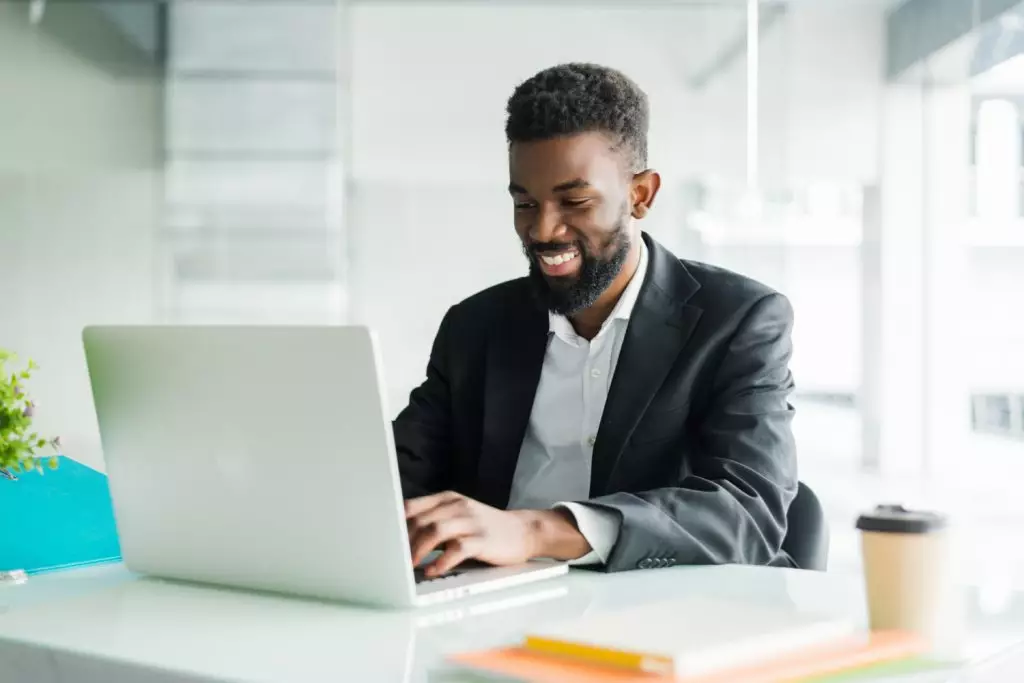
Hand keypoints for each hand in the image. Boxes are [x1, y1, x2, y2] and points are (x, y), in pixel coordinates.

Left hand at [405, 491, 590, 576]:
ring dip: (418, 549)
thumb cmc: (485, 527)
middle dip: (402, 540)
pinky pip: (457, 548)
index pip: (412, 506)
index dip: (394, 523)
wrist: (523, 531)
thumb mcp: (458, 515)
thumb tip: (400, 536)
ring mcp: (471, 522)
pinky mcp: (482, 539)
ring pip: (435, 530)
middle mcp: (458, 506)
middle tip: (391, 558)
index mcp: (448, 499)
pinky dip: (441, 561)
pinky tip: (433, 570)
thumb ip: (433, 520)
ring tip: (409, 565)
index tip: (381, 539)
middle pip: (420, 519)